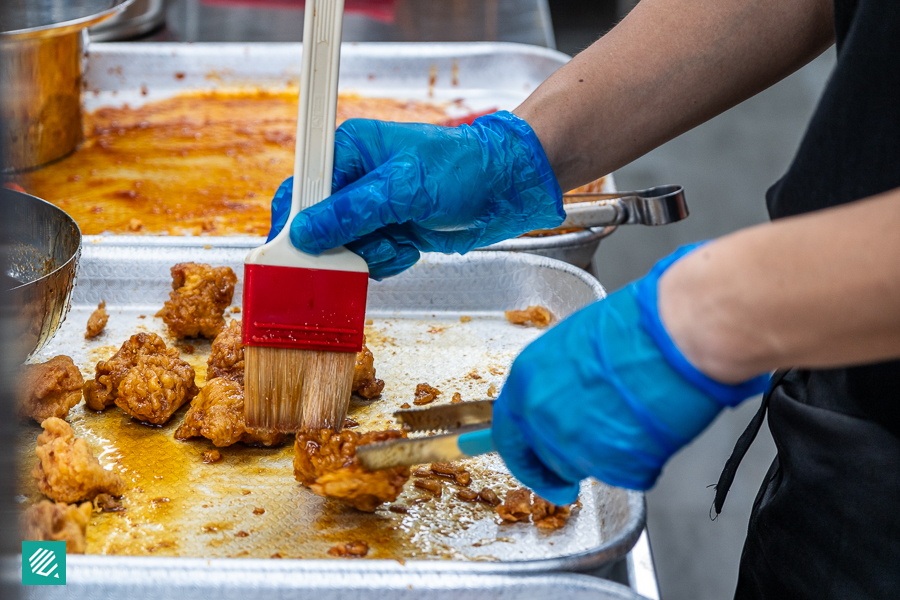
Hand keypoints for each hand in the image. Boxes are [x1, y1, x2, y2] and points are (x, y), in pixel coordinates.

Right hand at [267, 111, 563, 278]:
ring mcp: (371, 208)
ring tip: (400, 242)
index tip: (298, 251)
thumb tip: (305, 232)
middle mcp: (354, 179)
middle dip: (341, 246)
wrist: (504, 190)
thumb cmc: (461, 169)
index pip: (301, 189)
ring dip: (370, 257)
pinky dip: (387, 262)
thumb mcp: (404, 188)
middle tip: (369, 246)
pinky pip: (368, 259)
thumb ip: (352, 211)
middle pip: (317, 227)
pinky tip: (409, 247)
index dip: (296, 223)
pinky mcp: (388, 231)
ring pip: (343, 250)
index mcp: (347, 151)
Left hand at [491, 244, 769, 503]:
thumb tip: (564, 400)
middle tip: (599, 447)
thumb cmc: (635, 327)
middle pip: (548, 458)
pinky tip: (653, 428)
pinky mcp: (612, 465)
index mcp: (527, 380)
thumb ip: (557, 381)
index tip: (537, 471)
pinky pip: (625, 474)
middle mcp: (542, 416)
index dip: (525, 458)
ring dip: (607, 454)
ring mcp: (575, 444)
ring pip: (586, 467)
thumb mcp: (576, 344)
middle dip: (571, 458)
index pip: (508, 436)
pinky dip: (641, 461)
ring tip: (635, 419)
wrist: (675, 335)